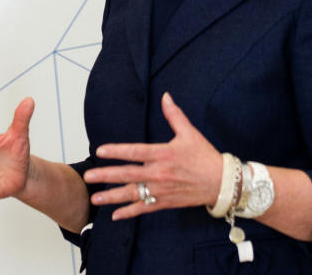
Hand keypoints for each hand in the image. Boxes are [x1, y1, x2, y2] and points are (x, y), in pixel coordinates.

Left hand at [83, 92, 221, 220]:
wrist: (223, 183)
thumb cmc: (205, 156)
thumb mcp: (189, 133)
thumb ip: (174, 115)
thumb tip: (165, 96)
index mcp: (163, 154)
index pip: (135, 151)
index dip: (117, 151)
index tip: (100, 150)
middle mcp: (159, 173)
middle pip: (128, 174)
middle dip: (106, 176)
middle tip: (88, 176)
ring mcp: (162, 190)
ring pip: (133, 194)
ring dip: (112, 197)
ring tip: (94, 199)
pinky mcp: (166, 202)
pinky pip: (144, 208)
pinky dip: (129, 212)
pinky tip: (115, 216)